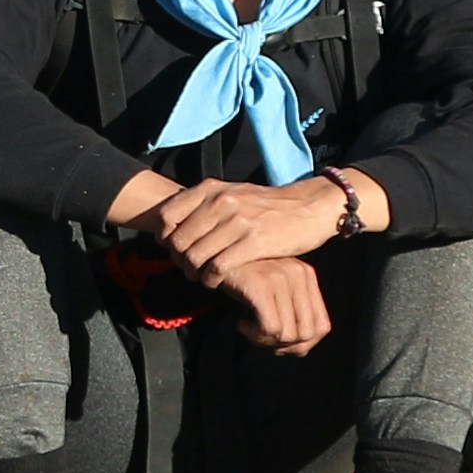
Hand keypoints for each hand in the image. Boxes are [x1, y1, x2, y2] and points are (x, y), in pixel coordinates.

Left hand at [145, 175, 352, 283]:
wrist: (309, 208)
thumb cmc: (267, 206)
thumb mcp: (233, 194)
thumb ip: (205, 204)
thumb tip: (172, 225)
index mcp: (212, 189)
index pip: (167, 215)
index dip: (164, 237)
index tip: (172, 248)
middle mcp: (221, 203)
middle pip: (178, 241)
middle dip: (178, 260)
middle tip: (187, 269)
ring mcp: (237, 222)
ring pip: (194, 256)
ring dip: (193, 273)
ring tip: (200, 277)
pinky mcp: (253, 243)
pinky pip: (217, 267)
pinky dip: (210, 279)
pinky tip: (215, 282)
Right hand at [224, 255, 330, 353]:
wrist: (208, 252)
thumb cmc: (239, 274)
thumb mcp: (271, 287)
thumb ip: (289, 309)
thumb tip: (300, 349)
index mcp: (306, 275)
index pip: (321, 326)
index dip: (302, 346)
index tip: (278, 345)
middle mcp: (298, 274)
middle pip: (306, 334)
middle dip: (284, 348)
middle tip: (261, 340)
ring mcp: (280, 278)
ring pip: (288, 335)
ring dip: (266, 342)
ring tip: (249, 331)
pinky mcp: (260, 284)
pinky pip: (269, 328)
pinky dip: (255, 335)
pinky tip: (241, 324)